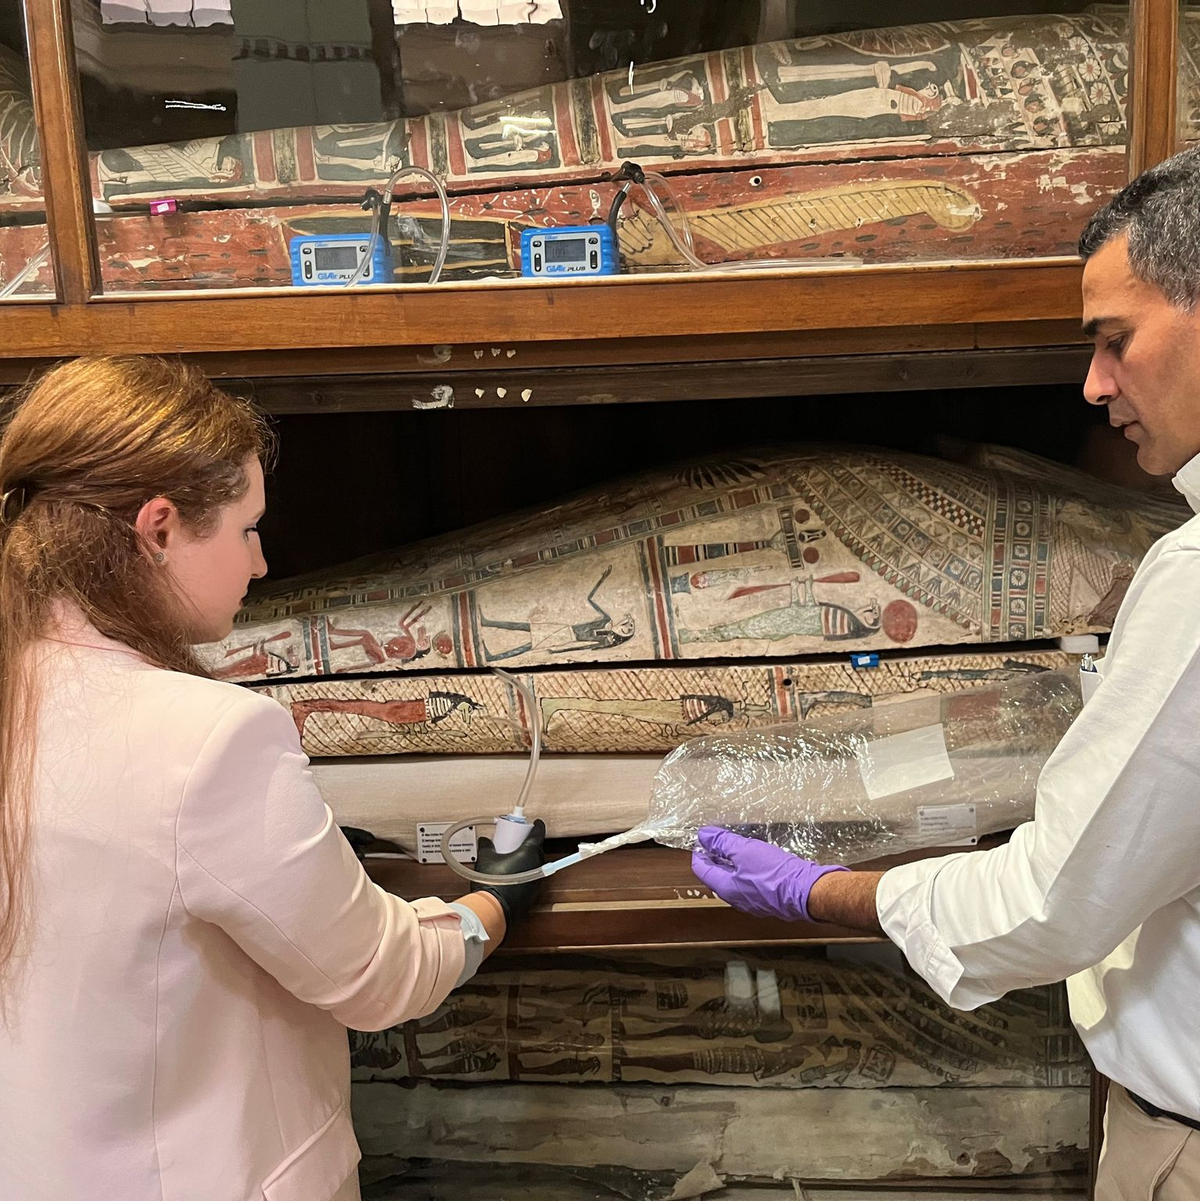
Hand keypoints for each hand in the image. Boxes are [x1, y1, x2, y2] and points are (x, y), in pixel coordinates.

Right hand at [470, 819, 546, 921]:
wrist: (494, 909)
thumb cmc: (492, 884)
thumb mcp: (485, 859)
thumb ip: (486, 846)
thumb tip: (484, 840)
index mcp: (528, 853)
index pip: (538, 834)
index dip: (538, 827)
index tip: (537, 823)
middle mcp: (536, 865)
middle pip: (538, 849)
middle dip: (530, 843)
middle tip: (519, 841)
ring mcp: (536, 880)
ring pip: (536, 863)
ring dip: (528, 858)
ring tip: (515, 857)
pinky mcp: (533, 892)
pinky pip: (532, 876)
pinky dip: (526, 871)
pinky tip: (514, 873)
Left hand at [691, 827, 847, 921]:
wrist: (807, 892)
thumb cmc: (774, 874)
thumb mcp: (745, 851)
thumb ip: (723, 843)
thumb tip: (704, 835)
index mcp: (726, 888)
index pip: (702, 870)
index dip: (699, 853)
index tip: (701, 841)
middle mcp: (737, 899)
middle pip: (718, 877)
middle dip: (715, 858)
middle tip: (716, 842)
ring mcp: (754, 901)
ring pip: (736, 881)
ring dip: (732, 864)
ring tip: (735, 848)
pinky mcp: (770, 900)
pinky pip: (752, 884)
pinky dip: (748, 871)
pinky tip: (757, 860)